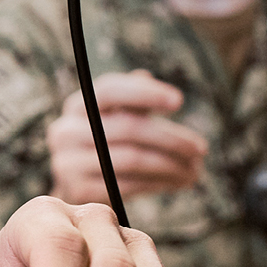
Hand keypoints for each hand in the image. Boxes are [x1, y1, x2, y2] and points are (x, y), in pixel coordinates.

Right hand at [47, 70, 207, 203]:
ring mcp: (68, 163)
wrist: (77, 188)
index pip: (110, 90)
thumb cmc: (104, 147)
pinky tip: (177, 182)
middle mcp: (65, 131)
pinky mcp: (78, 191)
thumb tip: (145, 75)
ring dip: (170, 165)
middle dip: (170, 138)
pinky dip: (158, 183)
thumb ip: (129, 100)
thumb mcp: (113, 119)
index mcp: (76, 106)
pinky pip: (127, 185)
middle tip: (201, 149)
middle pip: (128, 127)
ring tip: (195, 170)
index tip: (179, 101)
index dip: (145, 93)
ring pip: (131, 159)